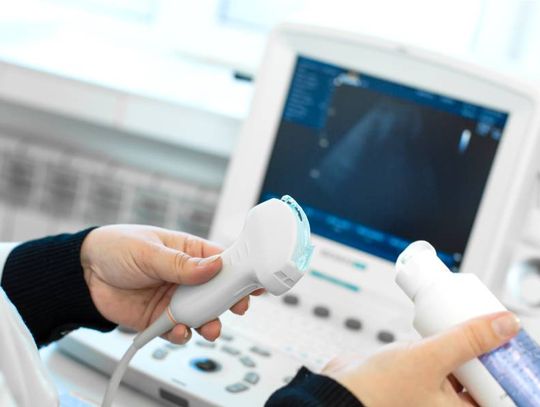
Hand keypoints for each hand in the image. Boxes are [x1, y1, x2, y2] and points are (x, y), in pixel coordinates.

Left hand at [80, 225, 261, 343]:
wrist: (82, 274)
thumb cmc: (116, 248)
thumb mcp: (149, 250)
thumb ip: (180, 263)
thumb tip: (213, 266)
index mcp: (188, 252)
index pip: (222, 261)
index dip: (239, 271)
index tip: (253, 281)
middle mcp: (186, 277)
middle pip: (217, 291)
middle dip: (229, 302)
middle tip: (236, 308)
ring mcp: (174, 299)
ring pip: (202, 314)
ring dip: (209, 322)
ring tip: (209, 328)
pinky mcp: (160, 318)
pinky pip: (179, 330)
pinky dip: (182, 334)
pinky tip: (178, 330)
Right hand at [323, 311, 520, 405]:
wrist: (341, 391)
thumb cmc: (380, 392)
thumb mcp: (430, 359)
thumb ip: (468, 339)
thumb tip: (506, 324)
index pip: (501, 397)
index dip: (513, 374)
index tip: (518, 349)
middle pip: (486, 381)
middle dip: (493, 356)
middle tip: (500, 330)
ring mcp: (434, 395)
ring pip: (464, 370)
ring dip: (470, 349)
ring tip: (478, 326)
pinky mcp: (419, 380)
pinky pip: (443, 362)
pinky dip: (447, 347)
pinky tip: (448, 331)